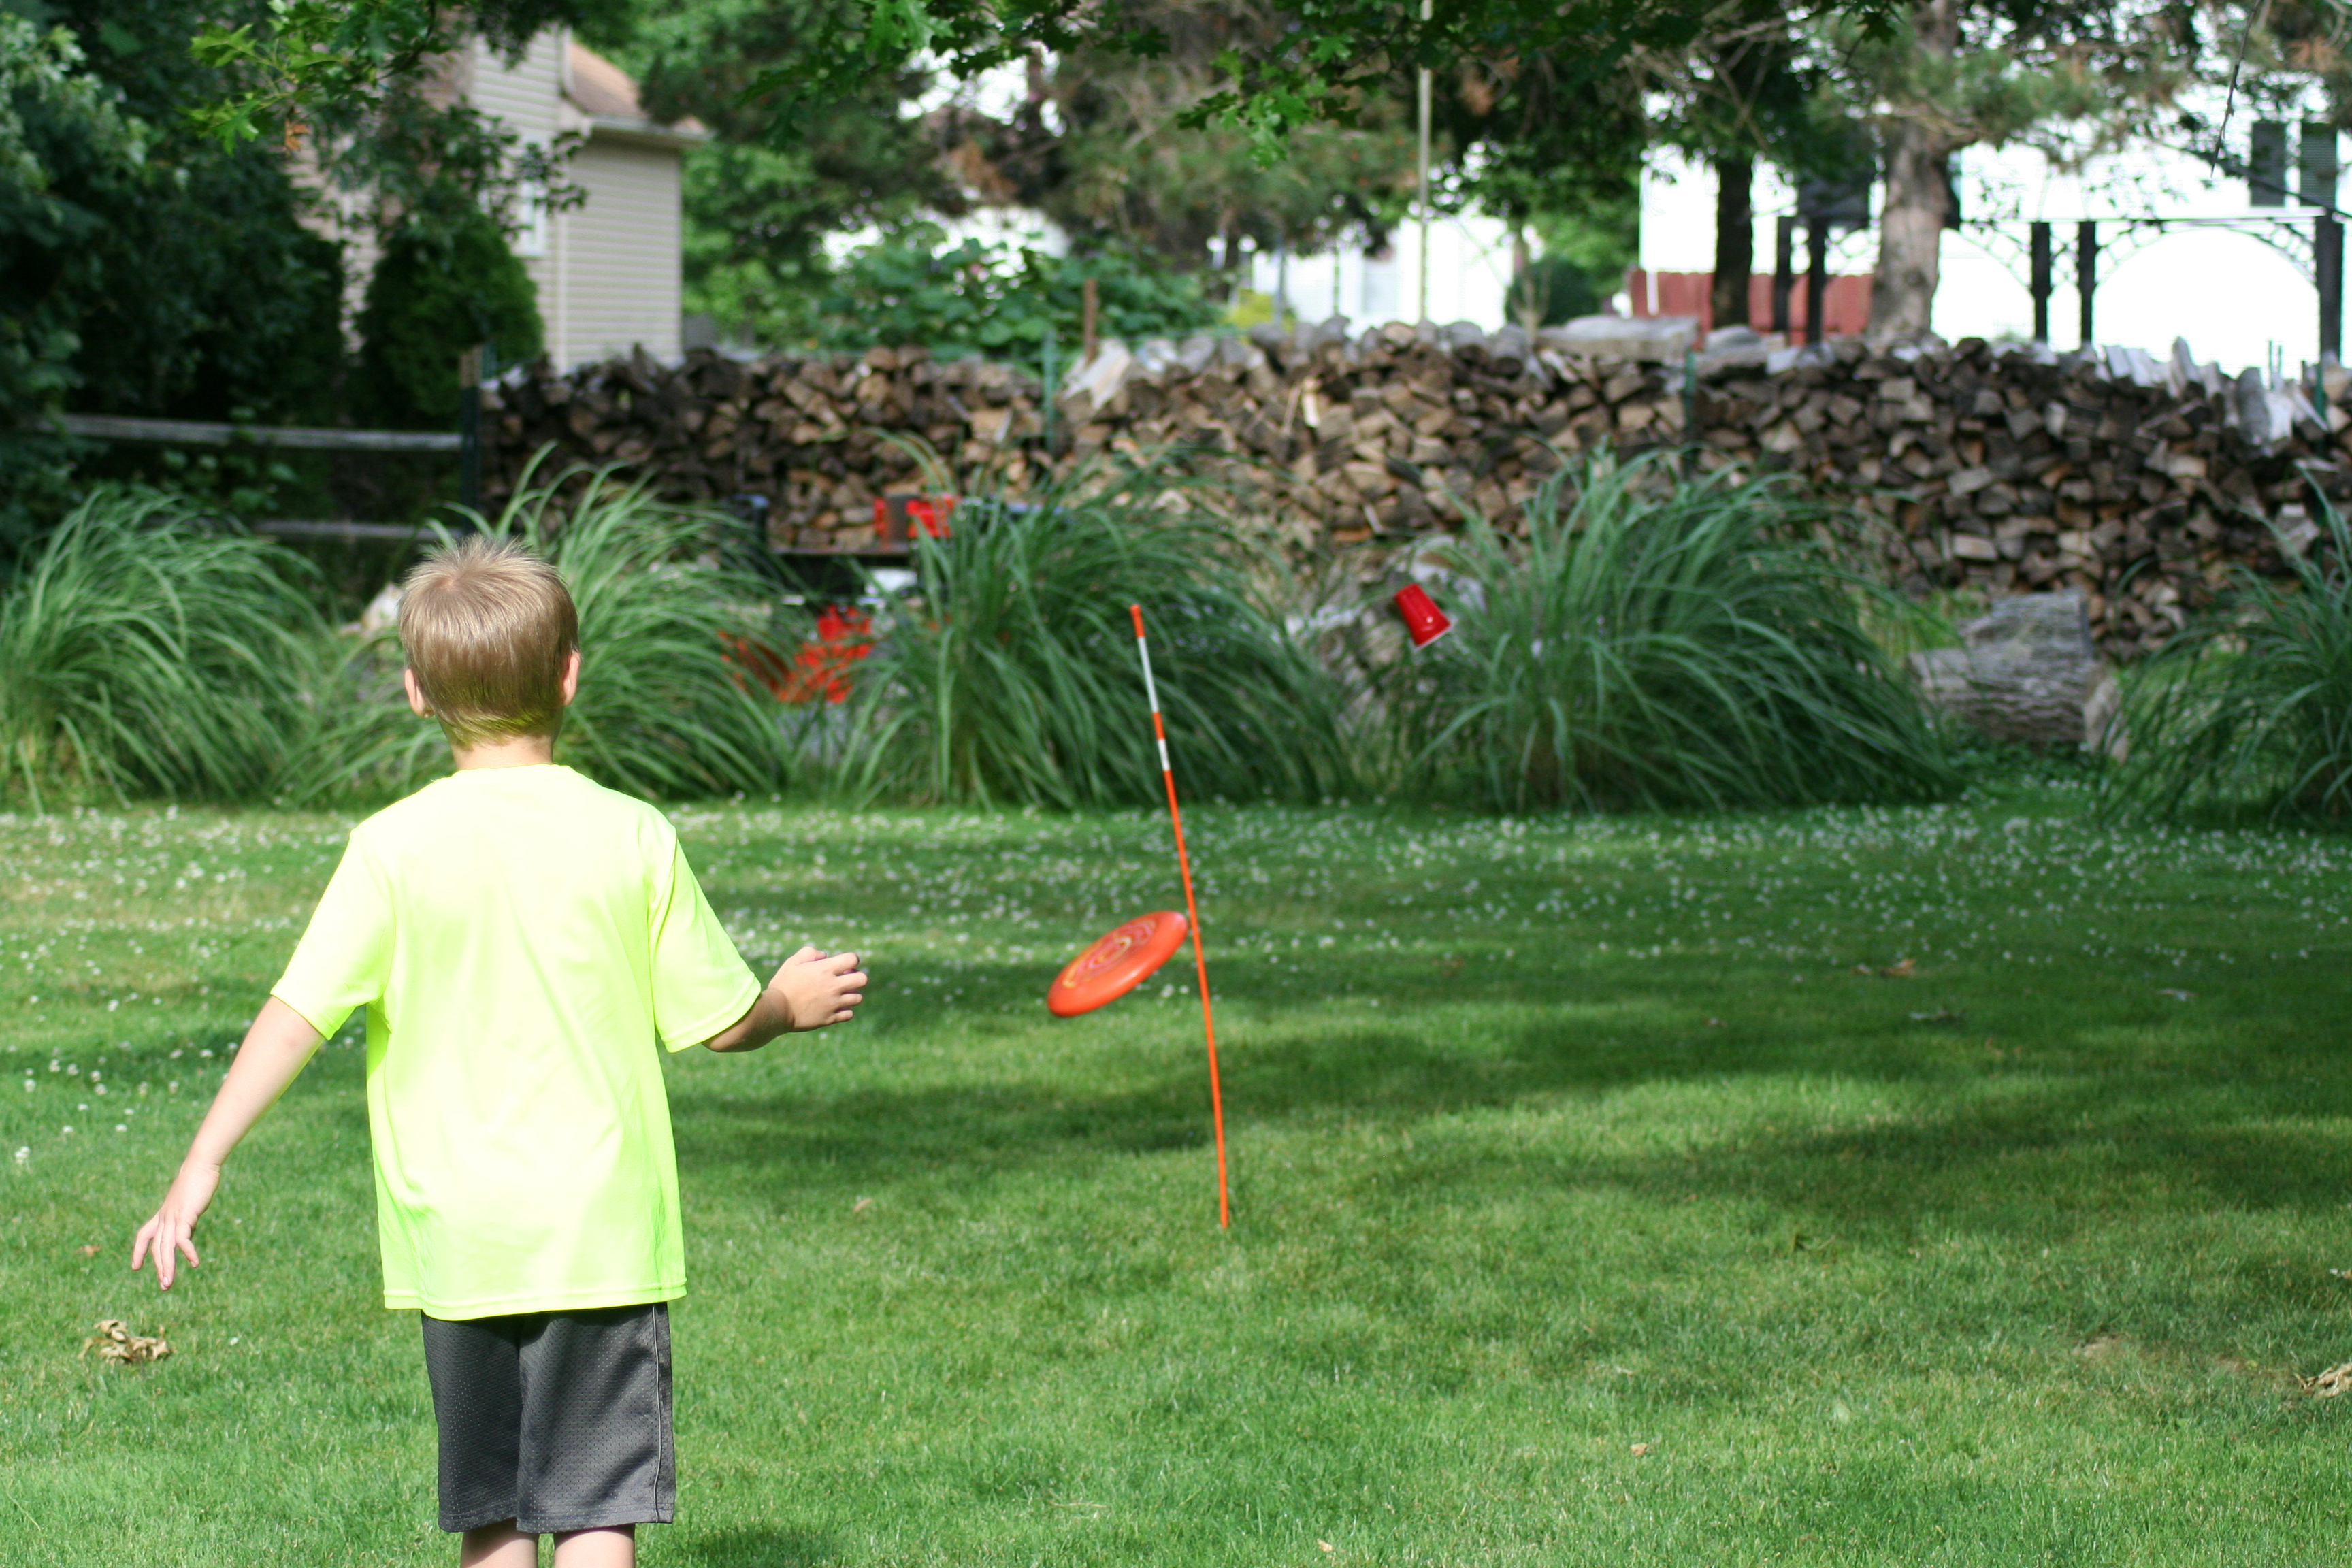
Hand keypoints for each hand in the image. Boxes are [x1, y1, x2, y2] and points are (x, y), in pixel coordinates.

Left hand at [131, 1159, 221, 1289]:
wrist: (199, 1165)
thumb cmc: (197, 1180)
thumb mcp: (188, 1204)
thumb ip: (186, 1220)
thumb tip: (187, 1233)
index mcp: (162, 1214)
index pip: (143, 1235)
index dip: (138, 1251)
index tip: (135, 1267)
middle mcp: (164, 1218)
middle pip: (156, 1248)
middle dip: (159, 1268)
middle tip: (164, 1286)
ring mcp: (172, 1217)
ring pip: (165, 1247)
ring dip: (167, 1267)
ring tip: (168, 1284)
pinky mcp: (185, 1215)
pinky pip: (182, 1239)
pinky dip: (187, 1252)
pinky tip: (194, 1263)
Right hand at [773, 945, 865, 1030]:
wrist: (776, 1011)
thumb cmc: (783, 984)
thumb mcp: (792, 962)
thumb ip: (810, 953)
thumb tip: (824, 956)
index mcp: (825, 969)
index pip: (853, 959)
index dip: (850, 960)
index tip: (842, 966)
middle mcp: (833, 986)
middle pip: (863, 979)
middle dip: (857, 977)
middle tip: (845, 980)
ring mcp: (833, 1003)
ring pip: (858, 998)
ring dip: (851, 994)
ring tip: (839, 994)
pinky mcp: (830, 1018)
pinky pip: (849, 1014)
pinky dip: (845, 1011)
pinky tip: (835, 1008)